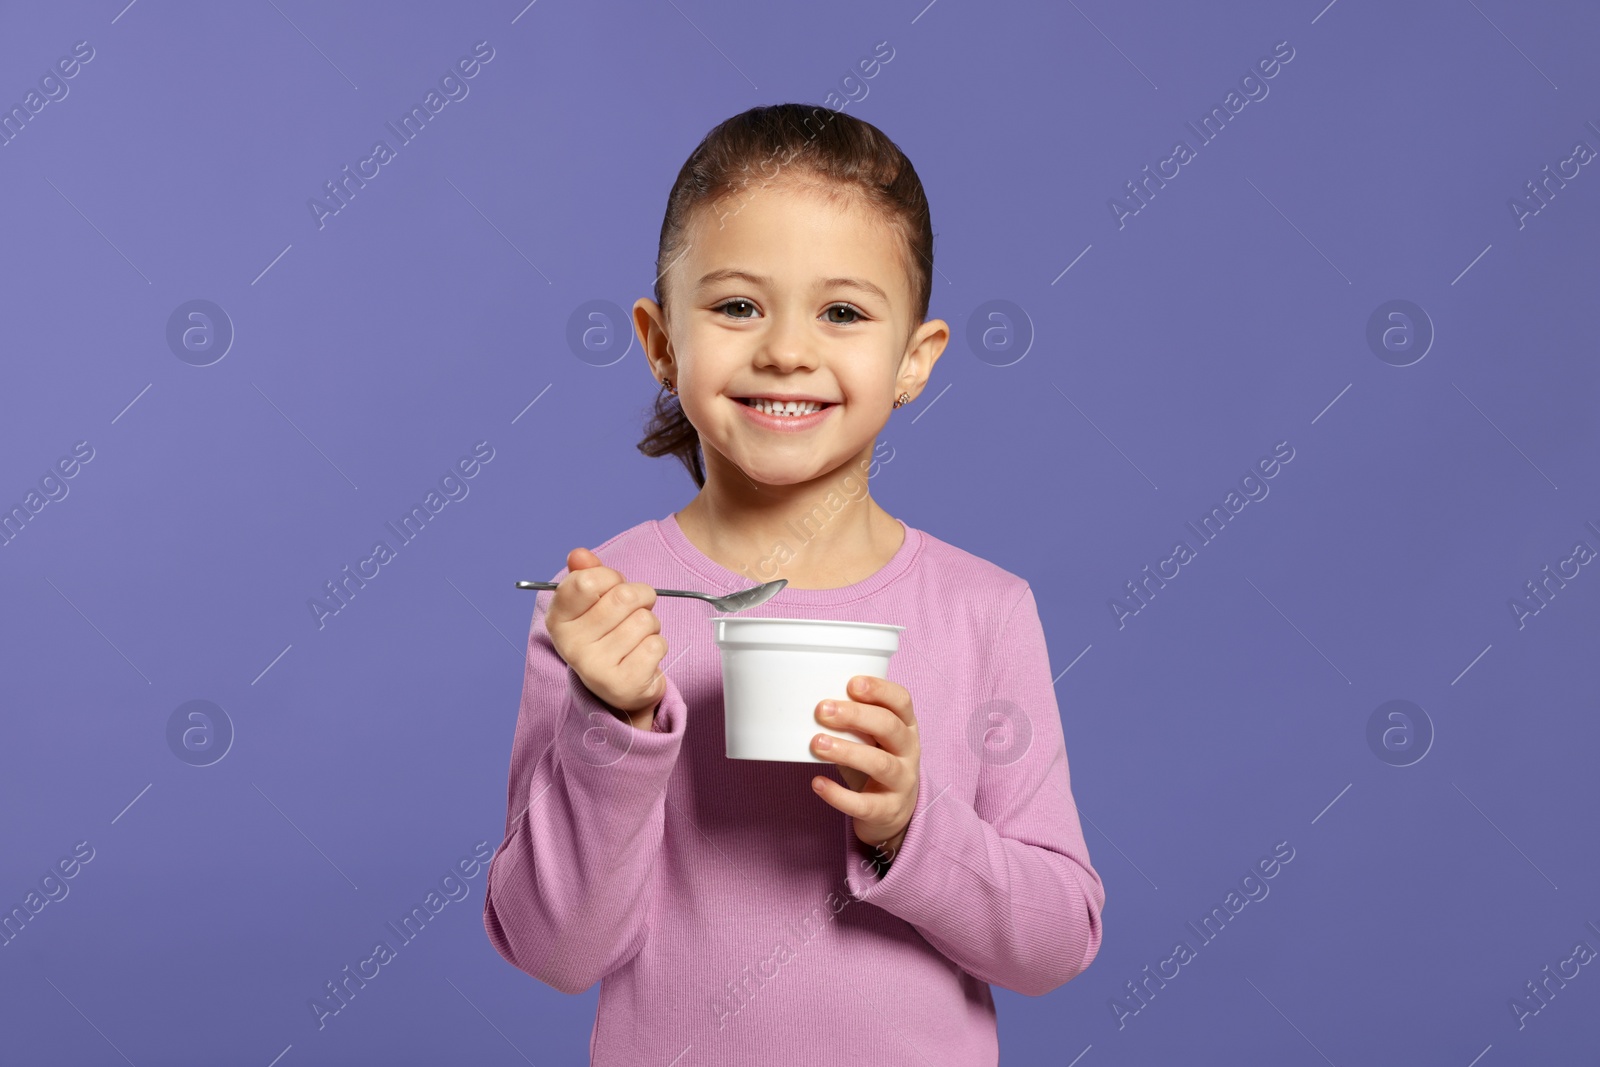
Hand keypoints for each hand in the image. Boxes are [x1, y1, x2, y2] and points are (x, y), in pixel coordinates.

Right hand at [544, 547, 666, 729]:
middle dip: (640, 597)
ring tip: (637, 638)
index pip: (587, 580)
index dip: (610, 577)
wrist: (620, 689)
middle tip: (634, 612)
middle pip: (623, 597)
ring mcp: (595, 668)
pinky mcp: (622, 685)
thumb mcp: (593, 603)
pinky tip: (643, 657)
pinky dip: (658, 646)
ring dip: (650, 624)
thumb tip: (578, 554)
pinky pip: (656, 644)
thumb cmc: (609, 635)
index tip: (613, 587)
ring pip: (644, 620)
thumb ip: (587, 574)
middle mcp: (570, 645)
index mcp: (558, 619)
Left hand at [810, 675, 920, 860]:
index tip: (851, 683)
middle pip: (889, 727)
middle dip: (855, 716)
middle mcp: (909, 751)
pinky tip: (818, 783)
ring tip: (817, 744)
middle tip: (822, 710)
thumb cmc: (876, 762)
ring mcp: (902, 782)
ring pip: (879, 763)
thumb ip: (853, 721)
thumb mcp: (873, 738)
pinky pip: (865, 803)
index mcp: (906, 727)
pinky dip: (839, 794)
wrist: (895, 812)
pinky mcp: (888, 810)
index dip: (879, 690)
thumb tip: (813, 705)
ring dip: (846, 751)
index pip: (902, 701)